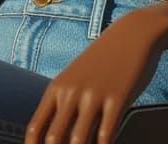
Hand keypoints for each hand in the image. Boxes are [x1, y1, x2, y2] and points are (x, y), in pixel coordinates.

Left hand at [24, 9, 167, 143]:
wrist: (131, 34)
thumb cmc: (103, 60)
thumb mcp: (76, 77)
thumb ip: (64, 102)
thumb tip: (57, 133)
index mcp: (56, 88)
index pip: (36, 126)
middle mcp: (71, 93)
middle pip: (54, 137)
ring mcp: (93, 95)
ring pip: (78, 139)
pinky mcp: (117, 98)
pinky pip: (106, 132)